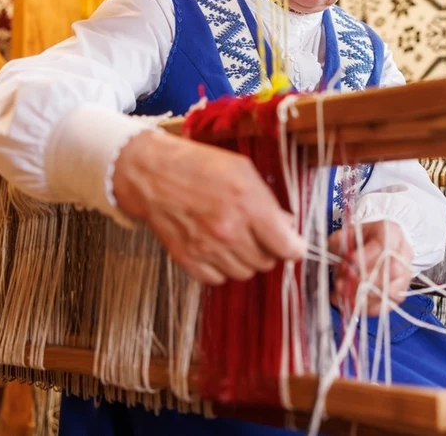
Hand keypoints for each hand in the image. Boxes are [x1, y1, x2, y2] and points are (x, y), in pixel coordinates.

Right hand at [112, 129, 305, 284]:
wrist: (151, 175)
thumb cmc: (198, 166)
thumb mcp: (242, 170)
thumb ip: (268, 200)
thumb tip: (286, 225)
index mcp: (248, 204)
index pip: (287, 247)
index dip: (294, 247)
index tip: (292, 244)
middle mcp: (229, 231)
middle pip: (267, 262)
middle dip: (268, 249)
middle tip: (257, 233)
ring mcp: (207, 249)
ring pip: (244, 273)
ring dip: (244, 259)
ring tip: (234, 238)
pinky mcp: (188, 261)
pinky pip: (218, 279)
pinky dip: (221, 268)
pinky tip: (216, 248)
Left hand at [328, 219, 412, 316]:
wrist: (375, 246)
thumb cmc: (360, 240)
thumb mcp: (345, 234)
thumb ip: (340, 244)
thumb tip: (343, 263)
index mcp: (391, 232)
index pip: (384, 245)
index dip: (365, 256)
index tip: (347, 262)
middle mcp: (403, 253)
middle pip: (390, 270)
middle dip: (363, 279)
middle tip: (341, 283)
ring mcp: (405, 274)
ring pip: (390, 290)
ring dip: (364, 296)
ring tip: (343, 295)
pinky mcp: (401, 292)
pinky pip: (388, 304)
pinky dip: (369, 307)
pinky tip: (352, 304)